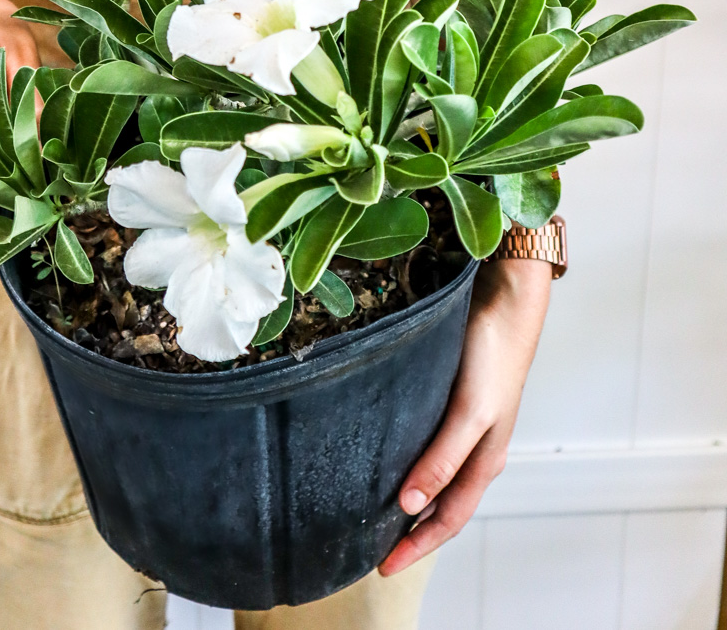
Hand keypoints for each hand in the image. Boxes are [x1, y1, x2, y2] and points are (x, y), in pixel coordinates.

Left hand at [379, 258, 551, 574]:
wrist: (504, 304)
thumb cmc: (492, 357)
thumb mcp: (469, 414)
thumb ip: (442, 459)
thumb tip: (409, 505)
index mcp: (485, 460)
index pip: (447, 519)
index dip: (417, 546)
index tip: (382, 568)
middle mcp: (476, 449)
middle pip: (441, 505)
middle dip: (411, 532)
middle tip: (369, 549)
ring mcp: (465, 426)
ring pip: (435, 478)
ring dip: (410, 500)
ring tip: (373, 511)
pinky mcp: (452, 400)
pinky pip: (428, 446)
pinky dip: (410, 463)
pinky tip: (386, 456)